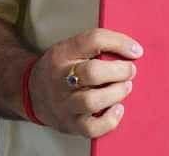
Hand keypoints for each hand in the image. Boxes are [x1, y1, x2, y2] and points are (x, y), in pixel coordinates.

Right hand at [27, 28, 142, 137]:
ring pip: (91, 101)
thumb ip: (97, 46)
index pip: (93, 40)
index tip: (137, 51)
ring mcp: (63, 104)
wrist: (32, 93)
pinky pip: (91, 128)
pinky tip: (118, 108)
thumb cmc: (63, 68)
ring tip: (125, 87)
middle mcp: (59, 79)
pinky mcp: (68, 124)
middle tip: (130, 70)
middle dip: (120, 71)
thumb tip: (133, 51)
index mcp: (62, 53)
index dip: (120, 43)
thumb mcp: (71, 48)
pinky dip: (110, 120)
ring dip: (116, 93)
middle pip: (92, 72)